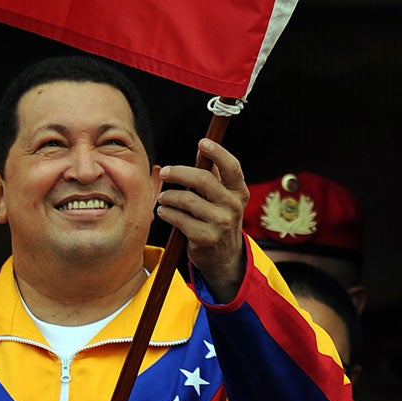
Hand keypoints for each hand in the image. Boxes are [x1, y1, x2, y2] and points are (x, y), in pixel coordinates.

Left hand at [155, 139, 247, 301]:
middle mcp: (233, 206)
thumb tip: (202, 147)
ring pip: (187, 200)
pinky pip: (179, 218)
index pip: (232, 167)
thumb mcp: (221, 198)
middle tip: (165, 173)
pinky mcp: (206, 238)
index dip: (218, 153)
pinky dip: (167, 212)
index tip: (203, 142)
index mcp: (238, 192)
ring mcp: (221, 223)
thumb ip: (213, 174)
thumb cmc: (217, 220)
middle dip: (179, 172)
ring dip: (169, 196)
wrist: (223, 258)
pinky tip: (164, 211)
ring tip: (163, 198)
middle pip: (204, 180)